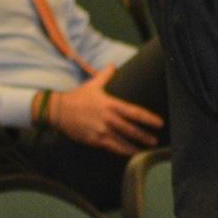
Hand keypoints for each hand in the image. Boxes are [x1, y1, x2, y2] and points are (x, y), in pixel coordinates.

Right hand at [48, 78, 163, 154]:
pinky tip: (132, 153)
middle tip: (156, 140)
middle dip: (145, 136)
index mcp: (110, 104)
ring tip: (147, 148)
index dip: (148, 118)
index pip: (134, 112)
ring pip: (122, 140)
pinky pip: (111, 147)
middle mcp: (107, 118)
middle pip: (131, 129)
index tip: (159, 123)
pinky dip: (123, 151)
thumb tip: (113, 65)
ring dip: (136, 145)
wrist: (57, 110)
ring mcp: (100, 130)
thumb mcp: (93, 84)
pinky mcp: (94, 139)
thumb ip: (106, 75)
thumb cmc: (78, 97)